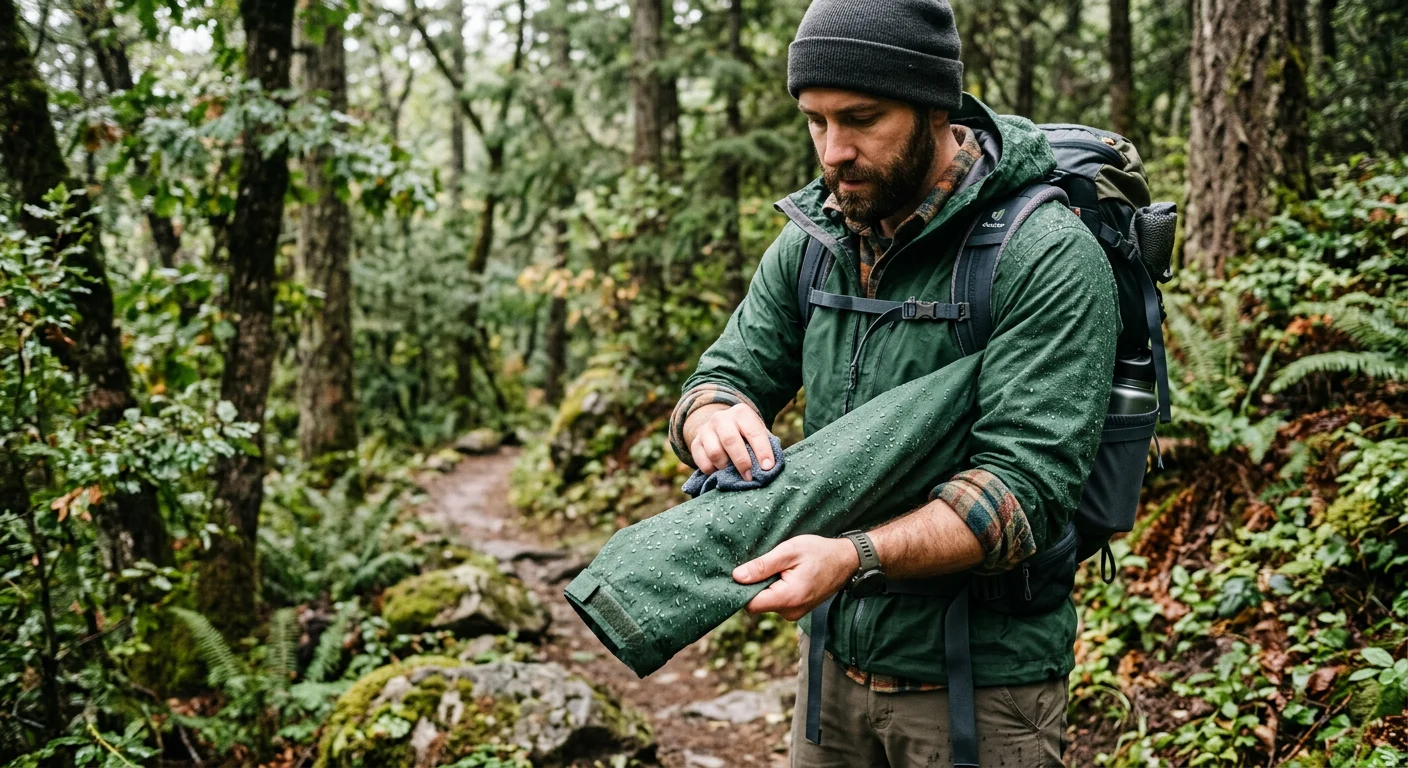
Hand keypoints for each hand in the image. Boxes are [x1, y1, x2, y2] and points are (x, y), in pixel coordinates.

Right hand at [688, 403, 775, 480]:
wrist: (721, 426)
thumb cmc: (746, 433)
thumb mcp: (758, 432)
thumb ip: (766, 445)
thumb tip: (769, 467)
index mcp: (741, 413)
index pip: (753, 431)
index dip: (762, 450)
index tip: (768, 467)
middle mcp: (721, 418)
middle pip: (730, 440)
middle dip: (742, 461)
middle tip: (749, 477)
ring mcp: (706, 429)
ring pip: (714, 452)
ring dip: (726, 467)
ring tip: (734, 474)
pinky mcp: (695, 443)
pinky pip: (702, 462)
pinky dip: (712, 471)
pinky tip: (720, 472)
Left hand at [731, 535, 858, 620]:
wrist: (846, 561)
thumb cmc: (819, 552)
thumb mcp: (789, 551)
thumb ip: (763, 566)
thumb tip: (737, 577)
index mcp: (788, 598)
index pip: (750, 604)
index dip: (742, 589)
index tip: (743, 572)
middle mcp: (791, 612)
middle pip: (757, 604)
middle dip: (755, 585)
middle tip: (766, 564)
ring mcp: (794, 613)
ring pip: (767, 602)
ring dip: (767, 586)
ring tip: (779, 568)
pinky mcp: (796, 610)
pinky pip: (777, 602)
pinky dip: (775, 588)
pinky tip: (785, 575)